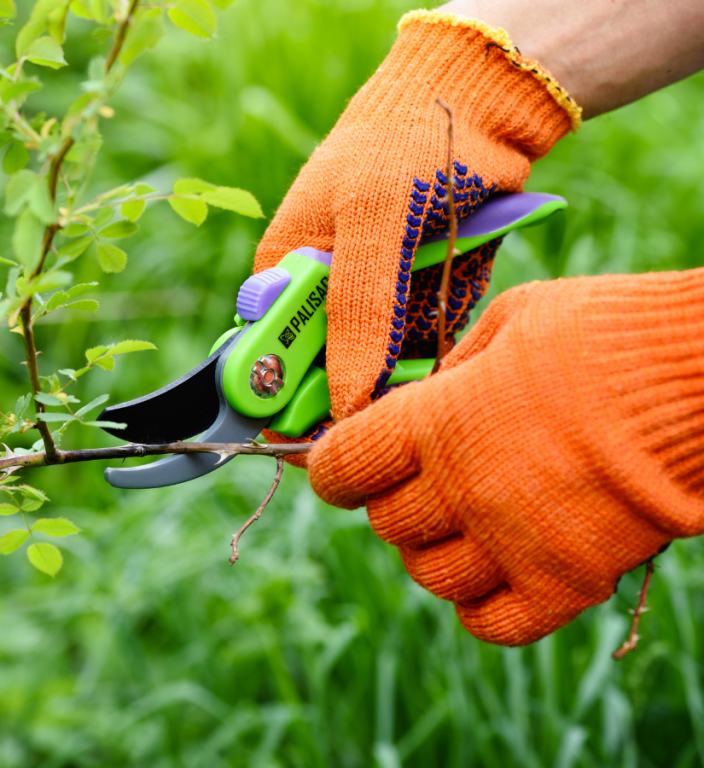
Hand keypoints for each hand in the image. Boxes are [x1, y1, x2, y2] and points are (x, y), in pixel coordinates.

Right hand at [254, 11, 579, 431]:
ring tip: (432, 321)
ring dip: (407, 370)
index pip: (271, 357)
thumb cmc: (407, 145)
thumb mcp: (373, 222)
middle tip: (394, 388)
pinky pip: (423, 351)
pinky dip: (440, 347)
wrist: (480, 104)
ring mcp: (374, 300)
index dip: (291, 401)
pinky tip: (453, 315)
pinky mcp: (419, 303)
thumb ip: (355, 312)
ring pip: (379, 372)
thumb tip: (343, 403)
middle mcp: (325, 294)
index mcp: (286, 271)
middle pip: (328, 376)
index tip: (327, 429)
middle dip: (361, 388)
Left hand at [308, 271, 703, 644]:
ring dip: (432, 552)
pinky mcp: (566, 583)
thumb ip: (453, 368)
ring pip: (430, 576)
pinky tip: (494, 570)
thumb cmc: (607, 334)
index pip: (343, 468)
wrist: (703, 380)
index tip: (340, 465)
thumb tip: (420, 396)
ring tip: (460, 523)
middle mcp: (463, 489)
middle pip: (387, 525)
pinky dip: (479, 604)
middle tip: (418, 481)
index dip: (333, 469)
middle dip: (391, 502)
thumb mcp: (511, 320)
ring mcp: (513, 543)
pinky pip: (491, 623)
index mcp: (438, 420)